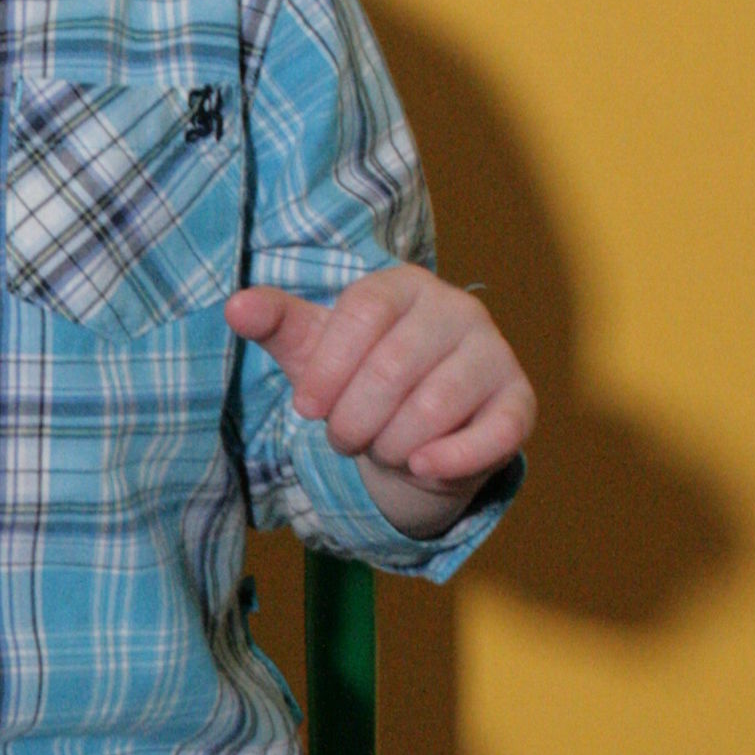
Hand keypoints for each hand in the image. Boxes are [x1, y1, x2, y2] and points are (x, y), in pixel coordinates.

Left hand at [227, 264, 533, 520]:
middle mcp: (458, 309)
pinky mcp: (519, 402)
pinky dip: (448, 461)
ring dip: (391, 445)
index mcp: (404, 285)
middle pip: (392, 367)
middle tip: (344, 437)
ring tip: (381, 449)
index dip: (327, 370)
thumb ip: (276, 324)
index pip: (361, 314)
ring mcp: (494, 354)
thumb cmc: (361, 377)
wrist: (416, 428)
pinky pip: (492, 435)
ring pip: (434, 407)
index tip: (306, 409)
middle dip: (354, 419)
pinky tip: (420, 468)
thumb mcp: (315, 349)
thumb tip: (236, 307)